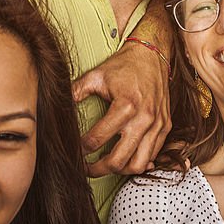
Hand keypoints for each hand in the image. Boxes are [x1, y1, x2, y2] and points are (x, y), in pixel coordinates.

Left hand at [72, 41, 171, 176]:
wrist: (152, 54)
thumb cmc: (125, 65)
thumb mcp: (96, 76)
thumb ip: (75, 92)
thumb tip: (58, 106)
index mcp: (125, 105)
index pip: (97, 139)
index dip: (82, 149)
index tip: (76, 150)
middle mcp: (144, 118)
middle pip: (118, 160)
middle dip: (98, 169)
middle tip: (86, 168)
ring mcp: (157, 124)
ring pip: (138, 164)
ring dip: (120, 170)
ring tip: (106, 165)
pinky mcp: (165, 126)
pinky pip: (153, 154)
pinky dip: (139, 161)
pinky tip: (126, 158)